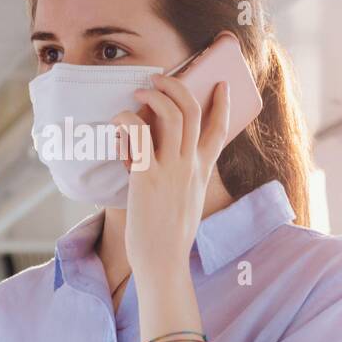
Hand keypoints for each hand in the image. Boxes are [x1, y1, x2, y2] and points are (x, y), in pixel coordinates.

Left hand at [112, 74, 229, 279]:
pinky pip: (140, 136)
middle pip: (193, 111)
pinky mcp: (147, 177)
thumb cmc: (168, 235)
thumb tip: (154, 153)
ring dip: (155, 95)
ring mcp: (171, 170)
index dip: (222, 104)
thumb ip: (179, 175)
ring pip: (173, 115)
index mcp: (201, 171)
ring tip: (139, 92)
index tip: (221, 85)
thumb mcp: (185, 200)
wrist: (163, 262)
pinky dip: (128, 120)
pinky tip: (118, 121)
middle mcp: (190, 166)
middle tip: (159, 79)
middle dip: (177, 86)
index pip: (220, 130)